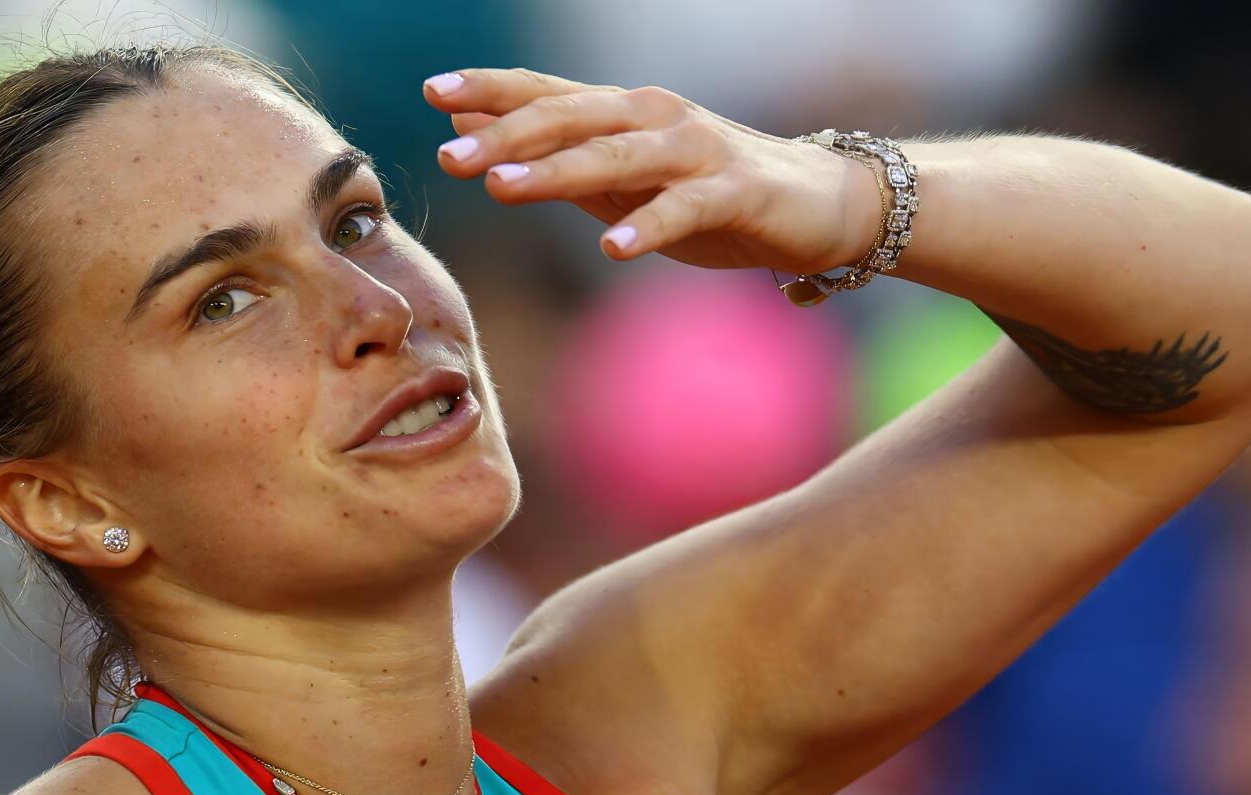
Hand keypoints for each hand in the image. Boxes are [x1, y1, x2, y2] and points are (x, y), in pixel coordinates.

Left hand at [423, 68, 880, 275]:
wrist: (819, 203)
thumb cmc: (712, 191)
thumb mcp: (623, 179)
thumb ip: (556, 159)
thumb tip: (475, 134)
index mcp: (622, 112)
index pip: (546, 93)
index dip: (491, 91)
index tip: (431, 93)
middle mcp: (655, 118)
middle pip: (570, 118)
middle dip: (505, 136)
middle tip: (450, 159)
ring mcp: (697, 150)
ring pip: (617, 155)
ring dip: (556, 171)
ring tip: (502, 189)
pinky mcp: (737, 191)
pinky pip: (686, 207)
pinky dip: (649, 226)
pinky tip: (613, 248)